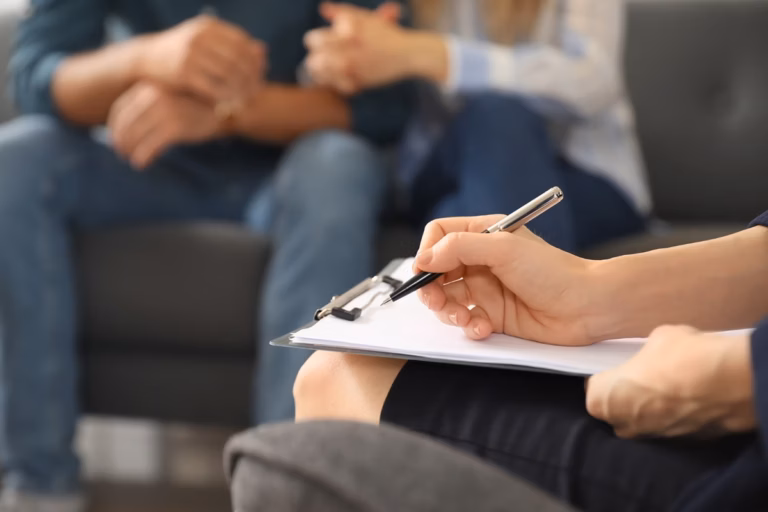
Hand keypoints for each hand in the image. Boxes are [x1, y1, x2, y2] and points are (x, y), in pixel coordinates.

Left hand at [108, 82, 221, 169]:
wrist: (230, 106)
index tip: (115, 139)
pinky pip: (150, 146)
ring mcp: (165, 111)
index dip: (114, 127)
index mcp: (149, 88)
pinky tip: (142, 164)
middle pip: (124, 124)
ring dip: (129, 151)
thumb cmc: (199, 105)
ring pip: (135, 136)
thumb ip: (151, 106)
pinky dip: (142, 157)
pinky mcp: (176, 127)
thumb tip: (127, 128)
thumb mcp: (172, 97)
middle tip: (121, 153)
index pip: (120, 109)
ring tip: (132, 160)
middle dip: (119, 142)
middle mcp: (154, 97)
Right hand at [137, 15, 265, 102]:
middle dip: (251, 78)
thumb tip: (263, 51)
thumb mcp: (206, 42)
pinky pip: (214, 88)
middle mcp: (201, 37)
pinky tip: (229, 104)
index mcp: (209, 26)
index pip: (243, 43)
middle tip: (257, 91)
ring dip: (241, 90)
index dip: (255, 60)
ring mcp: (191, 54)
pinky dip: (226, 98)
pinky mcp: (184, 73)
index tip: (262, 75)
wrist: (147, 58)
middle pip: (239, 59)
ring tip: (245, 100)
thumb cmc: (183, 52)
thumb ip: (234, 45)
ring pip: (229, 75)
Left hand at [305, 2, 447, 93]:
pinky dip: (337, 84)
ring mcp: (352, 69)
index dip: (314, 42)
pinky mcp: (359, 83)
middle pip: (313, 61)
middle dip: (315, 59)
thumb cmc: (387, 33)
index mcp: (344, 33)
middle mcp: (346, 51)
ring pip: (322, 77)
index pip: (312, 40)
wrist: (408, 54)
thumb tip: (323, 8)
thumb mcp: (366, 18)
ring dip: (321, 73)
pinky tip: (342, 79)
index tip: (321, 44)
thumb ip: (342, 12)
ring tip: (329, 70)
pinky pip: (337, 87)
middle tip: (321, 59)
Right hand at [413, 215, 600, 345]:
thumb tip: (424, 258)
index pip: (439, 236)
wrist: (586, 307)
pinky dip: (469, 327)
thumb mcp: (503, 248)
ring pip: (446, 300)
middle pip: (436, 272)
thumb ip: (459, 247)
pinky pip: (466, 322)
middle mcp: (480, 261)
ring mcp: (485, 289)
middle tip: (436, 301)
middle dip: (431, 289)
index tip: (424, 271)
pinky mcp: (492, 316)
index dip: (427, 253)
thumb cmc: (553, 271)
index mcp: (483, 235)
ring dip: (448, 312)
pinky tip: (483, 328)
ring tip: (463, 318)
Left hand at [587, 326, 755, 438]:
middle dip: (626, 395)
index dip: (608, 376)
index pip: (594, 388)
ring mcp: (652, 438)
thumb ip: (644, 353)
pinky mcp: (681, 444)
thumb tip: (653, 355)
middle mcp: (622, 425)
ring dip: (651, 408)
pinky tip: (688, 400)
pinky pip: (669, 428)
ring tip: (669, 387)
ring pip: (643, 422)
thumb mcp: (656, 338)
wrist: (730, 383)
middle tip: (644, 377)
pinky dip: (674, 417)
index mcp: (603, 399)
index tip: (619, 367)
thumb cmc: (683, 356)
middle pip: (616, 409)